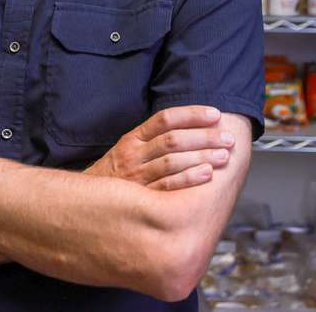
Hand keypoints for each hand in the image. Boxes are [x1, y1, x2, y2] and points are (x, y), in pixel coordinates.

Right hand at [85, 105, 235, 190]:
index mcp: (132, 139)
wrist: (88, 201)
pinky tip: (207, 174)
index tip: (215, 114)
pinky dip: (188, 179)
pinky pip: (167, 186)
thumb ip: (153, 139)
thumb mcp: (128, 150)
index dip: (192, 114)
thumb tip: (193, 127)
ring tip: (223, 155)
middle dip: (204, 137)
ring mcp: (136, 176)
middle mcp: (133, 155)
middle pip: (173, 140)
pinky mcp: (140, 197)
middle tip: (227, 138)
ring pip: (172, 161)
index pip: (165, 119)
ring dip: (201, 156)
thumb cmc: (116, 175)